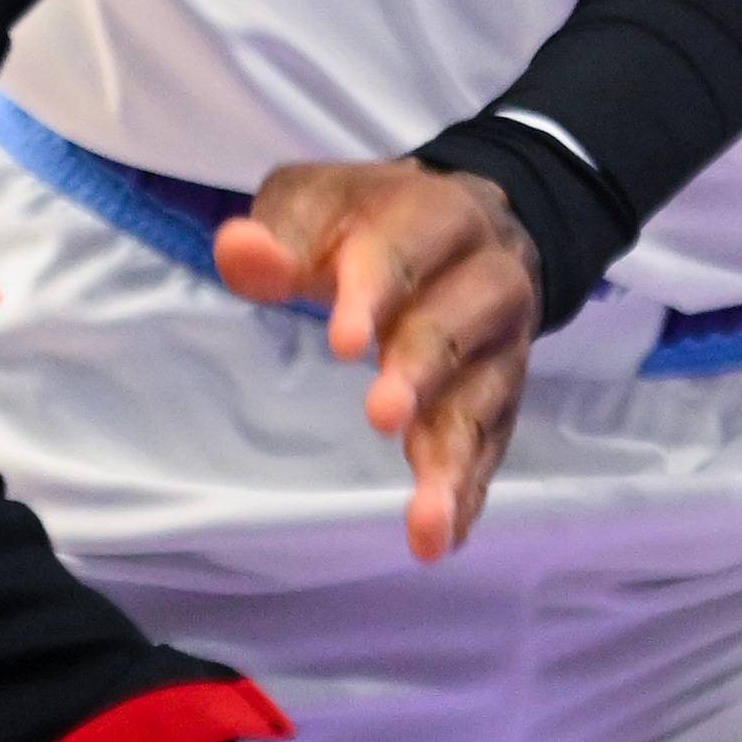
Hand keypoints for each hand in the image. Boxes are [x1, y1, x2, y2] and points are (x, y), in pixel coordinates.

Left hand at [214, 161, 541, 562]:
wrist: (464, 226)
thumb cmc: (366, 220)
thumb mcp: (316, 203)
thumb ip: (280, 233)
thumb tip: (239, 252)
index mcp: (434, 215)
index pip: (404, 253)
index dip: (373, 295)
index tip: (342, 344)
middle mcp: (486, 278)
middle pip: (456, 326)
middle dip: (421, 370)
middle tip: (381, 417)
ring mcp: (501, 345)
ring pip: (483, 400)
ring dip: (453, 458)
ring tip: (426, 518)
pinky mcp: (502, 397)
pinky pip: (490, 447)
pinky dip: (468, 491)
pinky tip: (442, 538)